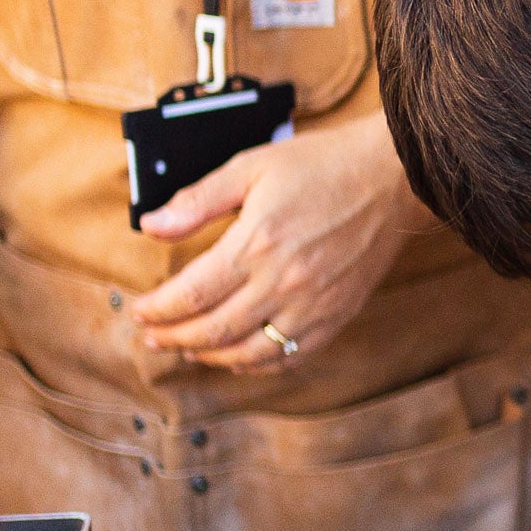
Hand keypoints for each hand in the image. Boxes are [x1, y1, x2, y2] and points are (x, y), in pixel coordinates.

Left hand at [127, 112, 428, 370]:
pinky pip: (290, 356)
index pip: (191, 294)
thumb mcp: (251, 167)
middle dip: (174, 339)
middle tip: (152, 336)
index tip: (139, 310)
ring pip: (249, 353)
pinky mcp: (336, 315)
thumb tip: (151, 226)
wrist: (392, 177)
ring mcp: (313, 304)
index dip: (157, 309)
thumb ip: (197, 200)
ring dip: (210, 357)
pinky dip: (256, 364)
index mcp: (257, 243)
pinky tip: (238, 355)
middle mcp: (284, 282)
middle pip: (213, 331)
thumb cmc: (322, 166)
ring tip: (188, 349)